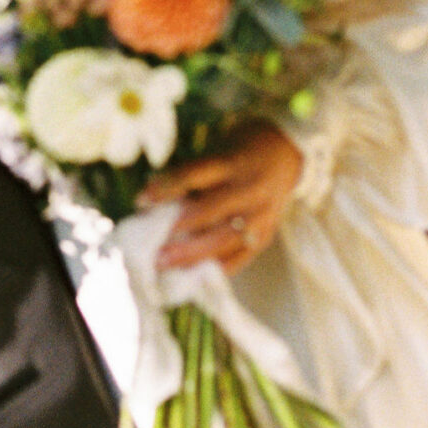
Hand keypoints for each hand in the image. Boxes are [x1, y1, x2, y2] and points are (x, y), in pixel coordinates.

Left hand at [141, 122, 301, 274]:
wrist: (287, 153)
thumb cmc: (239, 152)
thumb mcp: (218, 152)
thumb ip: (191, 177)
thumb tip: (151, 203)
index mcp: (232, 162)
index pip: (194, 174)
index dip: (166, 187)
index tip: (141, 201)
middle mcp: (249, 188)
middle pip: (210, 212)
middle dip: (178, 231)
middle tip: (152, 248)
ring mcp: (261, 214)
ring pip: (225, 239)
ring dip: (193, 255)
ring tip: (166, 264)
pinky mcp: (267, 234)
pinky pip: (241, 257)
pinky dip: (216, 268)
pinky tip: (194, 275)